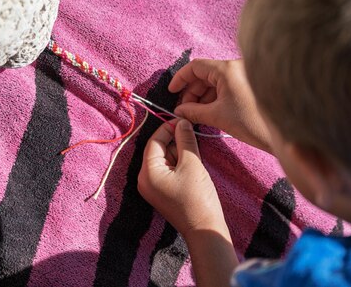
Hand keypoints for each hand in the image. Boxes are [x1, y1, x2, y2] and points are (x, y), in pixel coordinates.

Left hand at [138, 119, 227, 237]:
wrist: (205, 229)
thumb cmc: (197, 197)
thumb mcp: (192, 163)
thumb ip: (185, 140)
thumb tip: (182, 122)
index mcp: (147, 172)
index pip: (154, 142)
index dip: (168, 128)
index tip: (184, 120)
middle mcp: (145, 180)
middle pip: (157, 150)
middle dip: (174, 140)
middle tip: (192, 132)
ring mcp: (153, 188)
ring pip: (164, 159)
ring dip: (178, 150)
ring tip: (195, 148)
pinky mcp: (162, 192)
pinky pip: (167, 170)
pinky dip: (179, 162)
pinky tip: (192, 160)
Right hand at [169, 59, 272, 152]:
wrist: (284, 133)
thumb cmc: (251, 122)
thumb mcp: (217, 116)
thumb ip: (193, 111)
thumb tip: (178, 111)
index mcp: (227, 69)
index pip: (196, 66)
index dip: (181, 79)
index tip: (172, 92)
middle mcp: (236, 67)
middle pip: (205, 74)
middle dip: (192, 91)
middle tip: (183, 109)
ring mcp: (245, 75)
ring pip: (216, 81)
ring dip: (203, 96)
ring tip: (195, 113)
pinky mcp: (250, 85)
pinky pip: (227, 86)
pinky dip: (215, 97)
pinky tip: (208, 112)